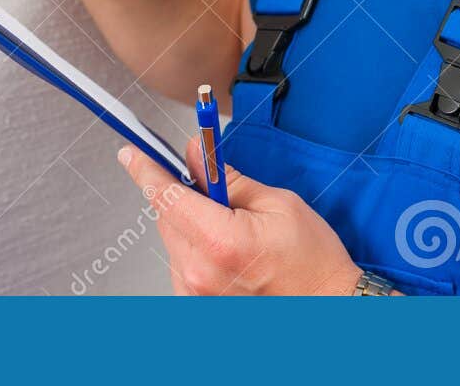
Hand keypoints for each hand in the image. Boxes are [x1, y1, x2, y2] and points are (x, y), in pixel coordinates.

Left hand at [117, 136, 363, 295]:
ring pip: (173, 240)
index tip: (131, 153)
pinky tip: (225, 248)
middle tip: (211, 185)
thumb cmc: (311, 260)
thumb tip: (196, 153)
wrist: (328, 306)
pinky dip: (194, 247)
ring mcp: (197, 295)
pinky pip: (181, 264)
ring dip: (190, 223)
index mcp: (220, 242)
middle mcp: (200, 273)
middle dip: (181, 193)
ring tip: (231, 227)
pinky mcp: (198, 305)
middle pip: (167, 217)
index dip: (147, 170)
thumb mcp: (277, 203)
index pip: (167, 197)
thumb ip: (228, 178)